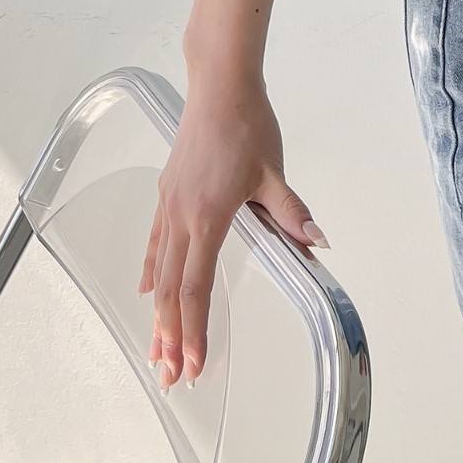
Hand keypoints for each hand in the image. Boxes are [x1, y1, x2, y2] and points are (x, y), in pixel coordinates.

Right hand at [137, 73, 328, 391]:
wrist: (220, 87)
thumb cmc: (247, 124)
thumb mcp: (275, 173)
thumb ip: (292, 213)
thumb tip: (316, 243)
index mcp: (208, 217)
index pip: (196, 286)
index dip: (194, 329)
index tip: (194, 362)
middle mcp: (181, 216)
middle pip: (171, 290)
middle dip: (170, 336)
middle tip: (168, 376)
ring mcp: (169, 204)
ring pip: (158, 271)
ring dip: (157, 314)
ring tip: (155, 349)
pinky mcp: (168, 192)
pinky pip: (154, 242)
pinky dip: (150, 272)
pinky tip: (146, 291)